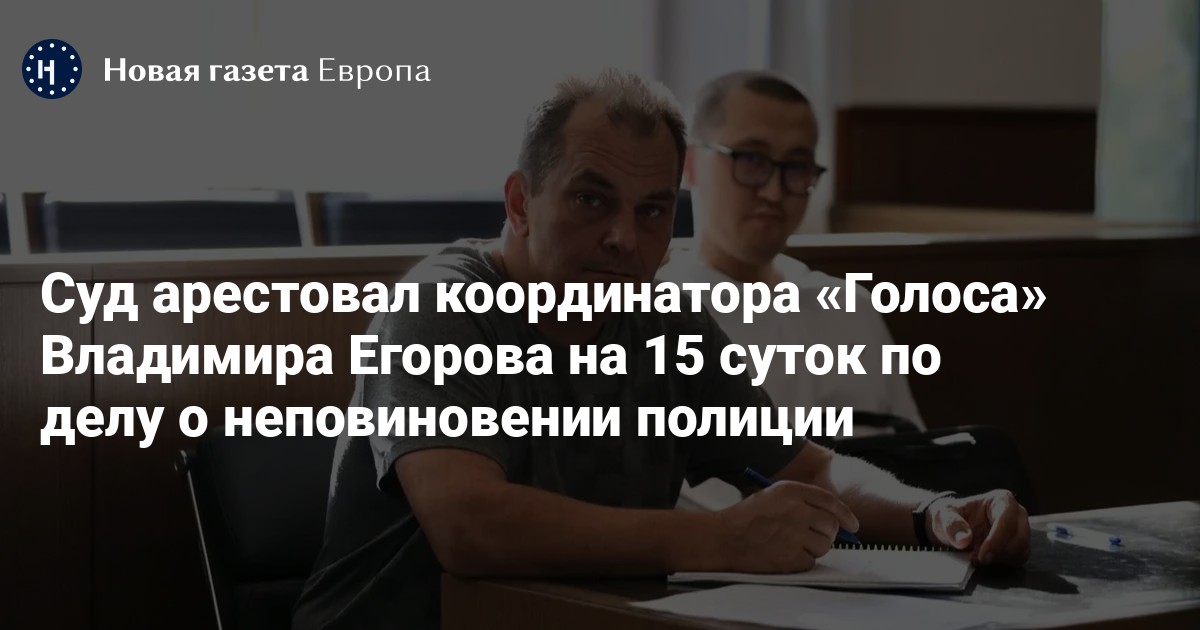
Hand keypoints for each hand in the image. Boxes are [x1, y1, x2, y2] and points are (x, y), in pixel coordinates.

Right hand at [715, 481, 859, 572]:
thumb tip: (835, 520)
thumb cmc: (747, 517)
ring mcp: (795, 534)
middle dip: (829, 533)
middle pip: (831, 525)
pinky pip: (811, 561)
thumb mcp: (773, 495)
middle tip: (817, 537)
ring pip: (824, 545)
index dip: (845, 515)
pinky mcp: (791, 556)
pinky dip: (802, 560)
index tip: (853, 526)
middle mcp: (797, 510)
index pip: (830, 502)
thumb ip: (803, 501)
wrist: (724, 538)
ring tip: (793, 544)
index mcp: (791, 491)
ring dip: (815, 547)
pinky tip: (784, 554)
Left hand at [925, 490, 1029, 565]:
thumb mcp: (945, 516)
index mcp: (1001, 499)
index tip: (982, 554)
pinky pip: (1017, 559)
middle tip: (976, 559)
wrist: (953, 527)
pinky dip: (1001, 563)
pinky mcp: (1018, 546)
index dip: (996, 539)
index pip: (1007, 519)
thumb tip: (964, 539)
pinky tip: (984, 559)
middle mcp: (1016, 514)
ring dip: (998, 559)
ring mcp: (1020, 530)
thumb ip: (952, 525)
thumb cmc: (952, 516)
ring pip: (1020, 551)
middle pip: (1019, 537)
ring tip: (976, 557)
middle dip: (998, 552)